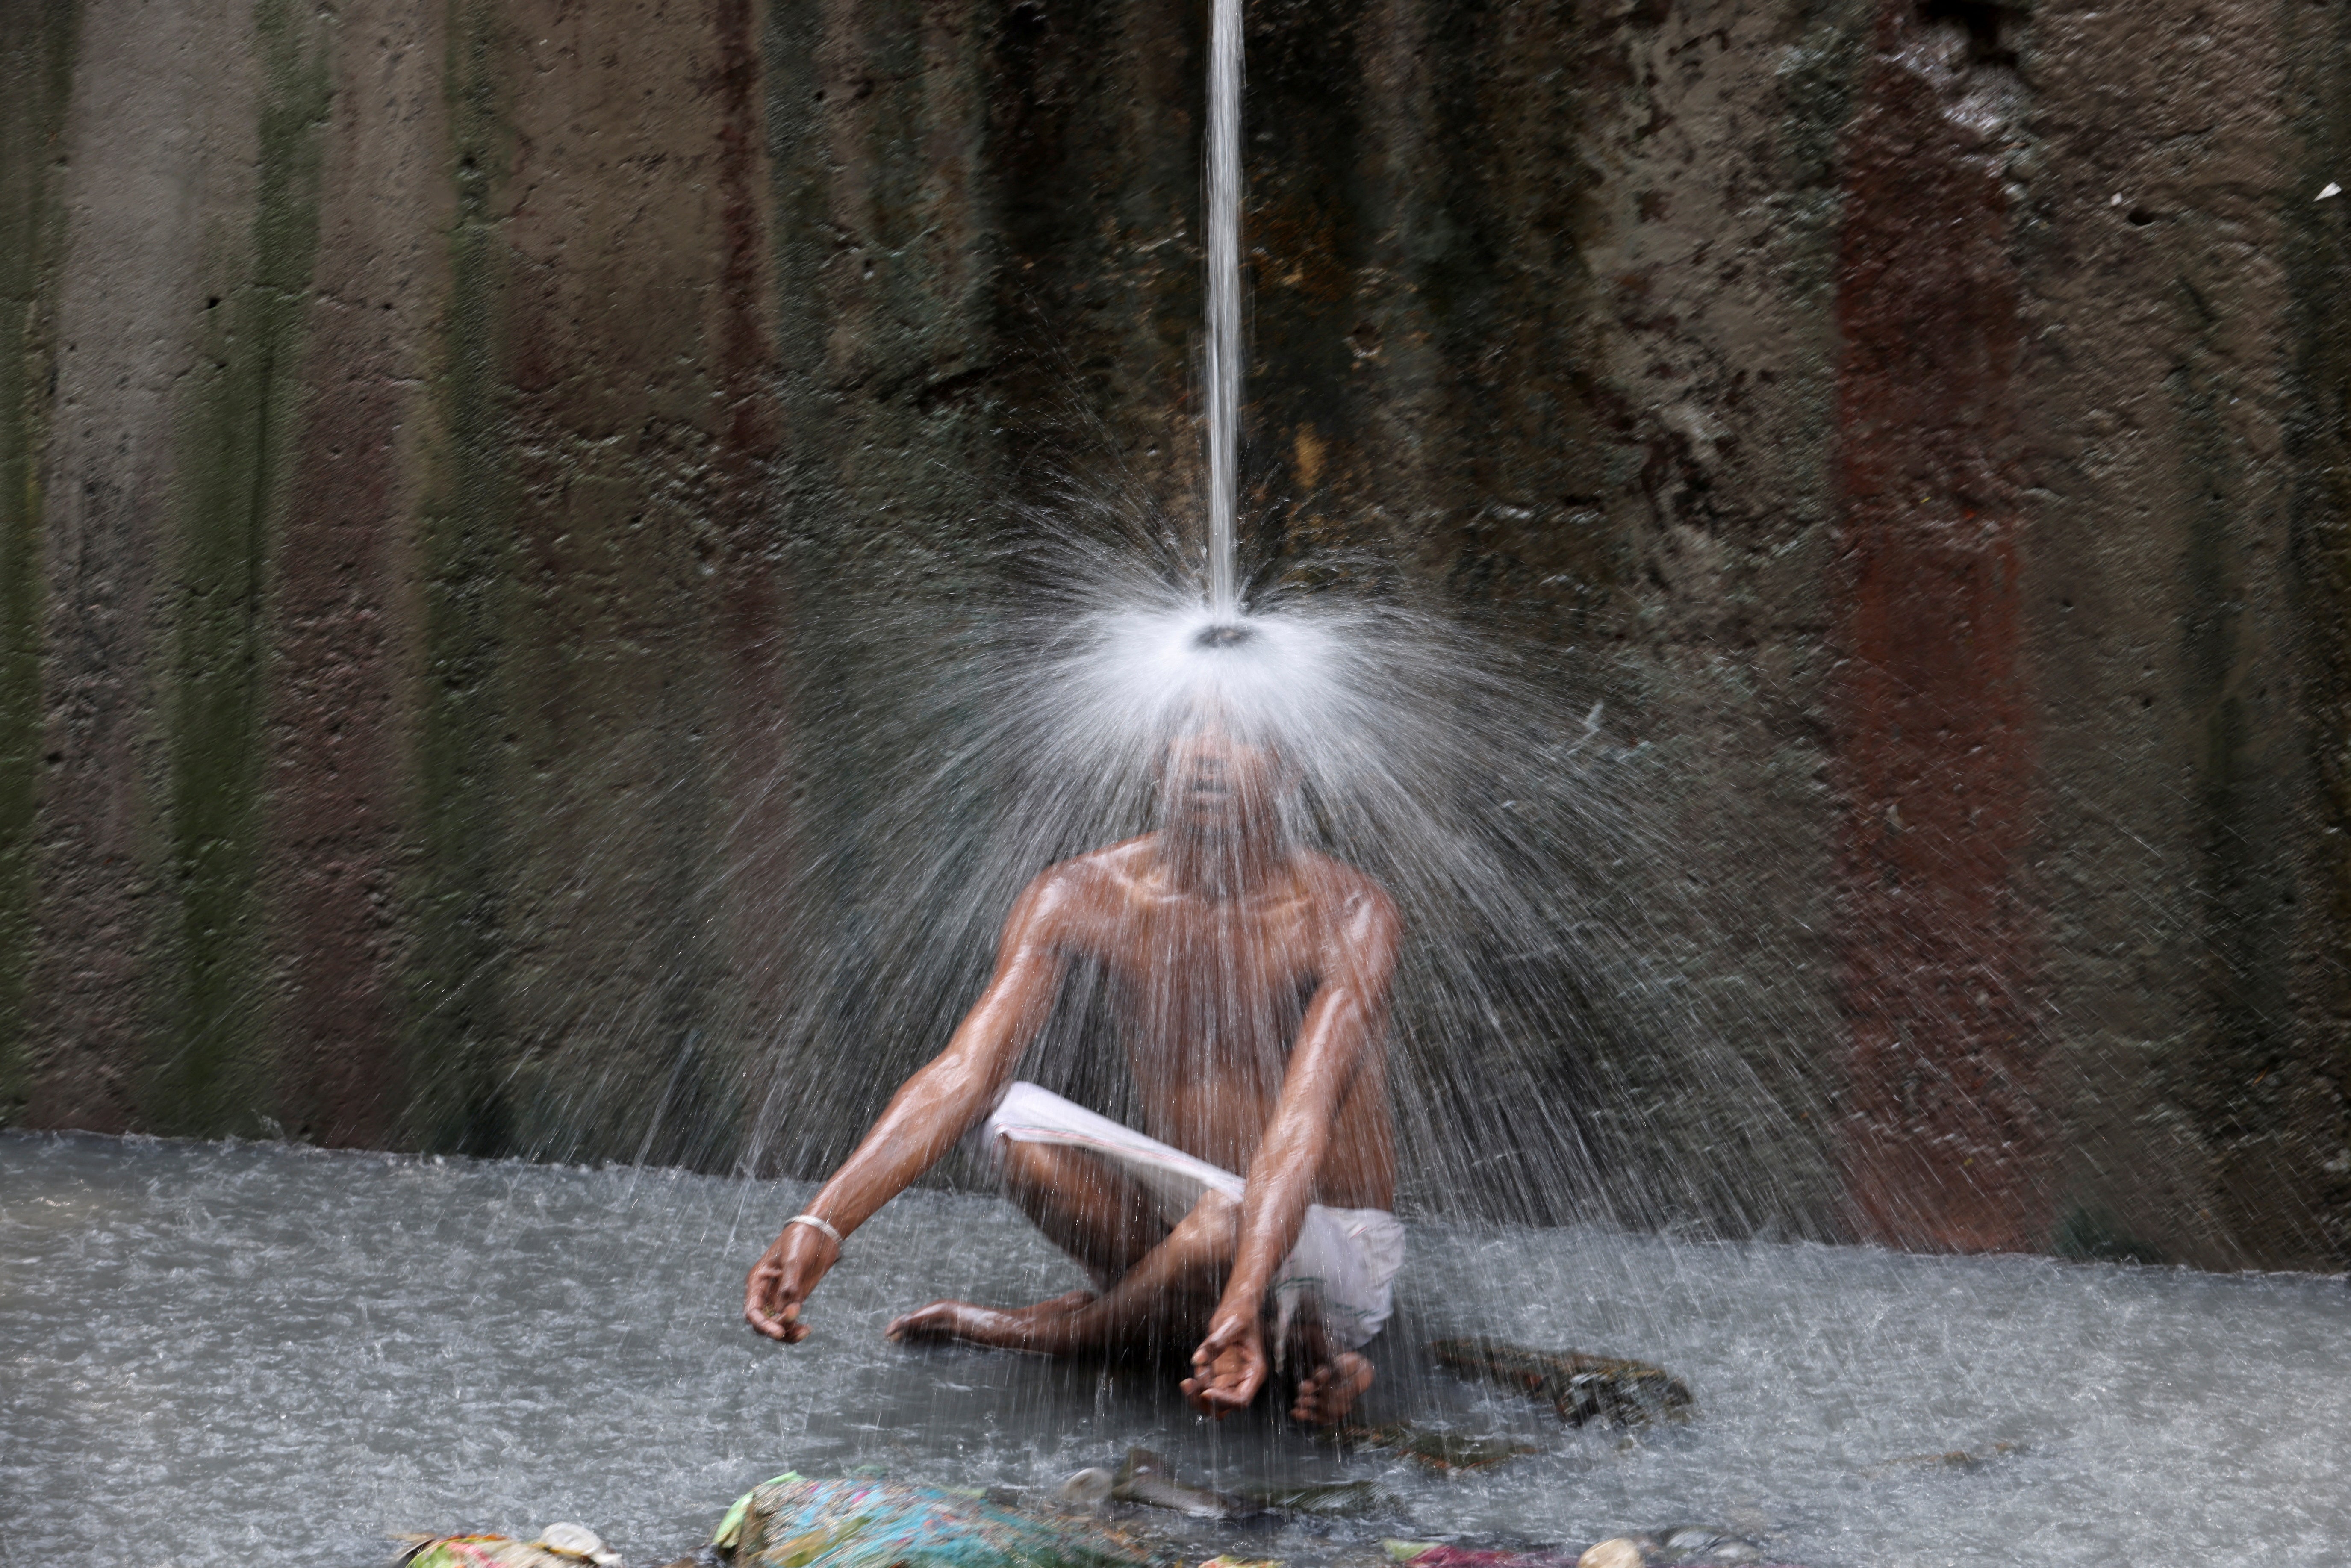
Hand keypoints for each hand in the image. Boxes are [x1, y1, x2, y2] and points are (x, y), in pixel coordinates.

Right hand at [744, 1222, 839, 1341]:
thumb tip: (789, 1311)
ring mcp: (781, 1295)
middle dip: (775, 1328)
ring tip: (804, 1331)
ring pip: (777, 1324)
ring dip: (788, 1332)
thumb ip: (789, 1285)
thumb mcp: (793, 1260)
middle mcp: (766, 1291)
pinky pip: (791, 1319)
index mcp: (758, 1281)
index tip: (777, 1332)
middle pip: (763, 1321)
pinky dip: (796, 1327)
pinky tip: (807, 1329)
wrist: (821, 1230)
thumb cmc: (802, 1239)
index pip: (752, 1310)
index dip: (762, 1324)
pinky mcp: (796, 1297)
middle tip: (795, 1325)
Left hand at [1180, 1309, 1266, 1416]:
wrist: (1237, 1306)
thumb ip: (1217, 1342)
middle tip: (1189, 1387)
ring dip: (1197, 1397)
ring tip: (1186, 1383)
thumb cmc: (1241, 1313)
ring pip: (1213, 1402)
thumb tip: (1198, 1360)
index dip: (1224, 1400)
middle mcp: (1242, 1379)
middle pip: (1225, 1406)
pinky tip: (1188, 1377)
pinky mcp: (1217, 1373)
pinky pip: (1204, 1388)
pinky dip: (1195, 1387)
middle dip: (1206, 1402)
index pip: (1241, 1399)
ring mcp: (1229, 1378)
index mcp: (1254, 1372)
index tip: (1206, 1391)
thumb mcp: (1232, 1324)